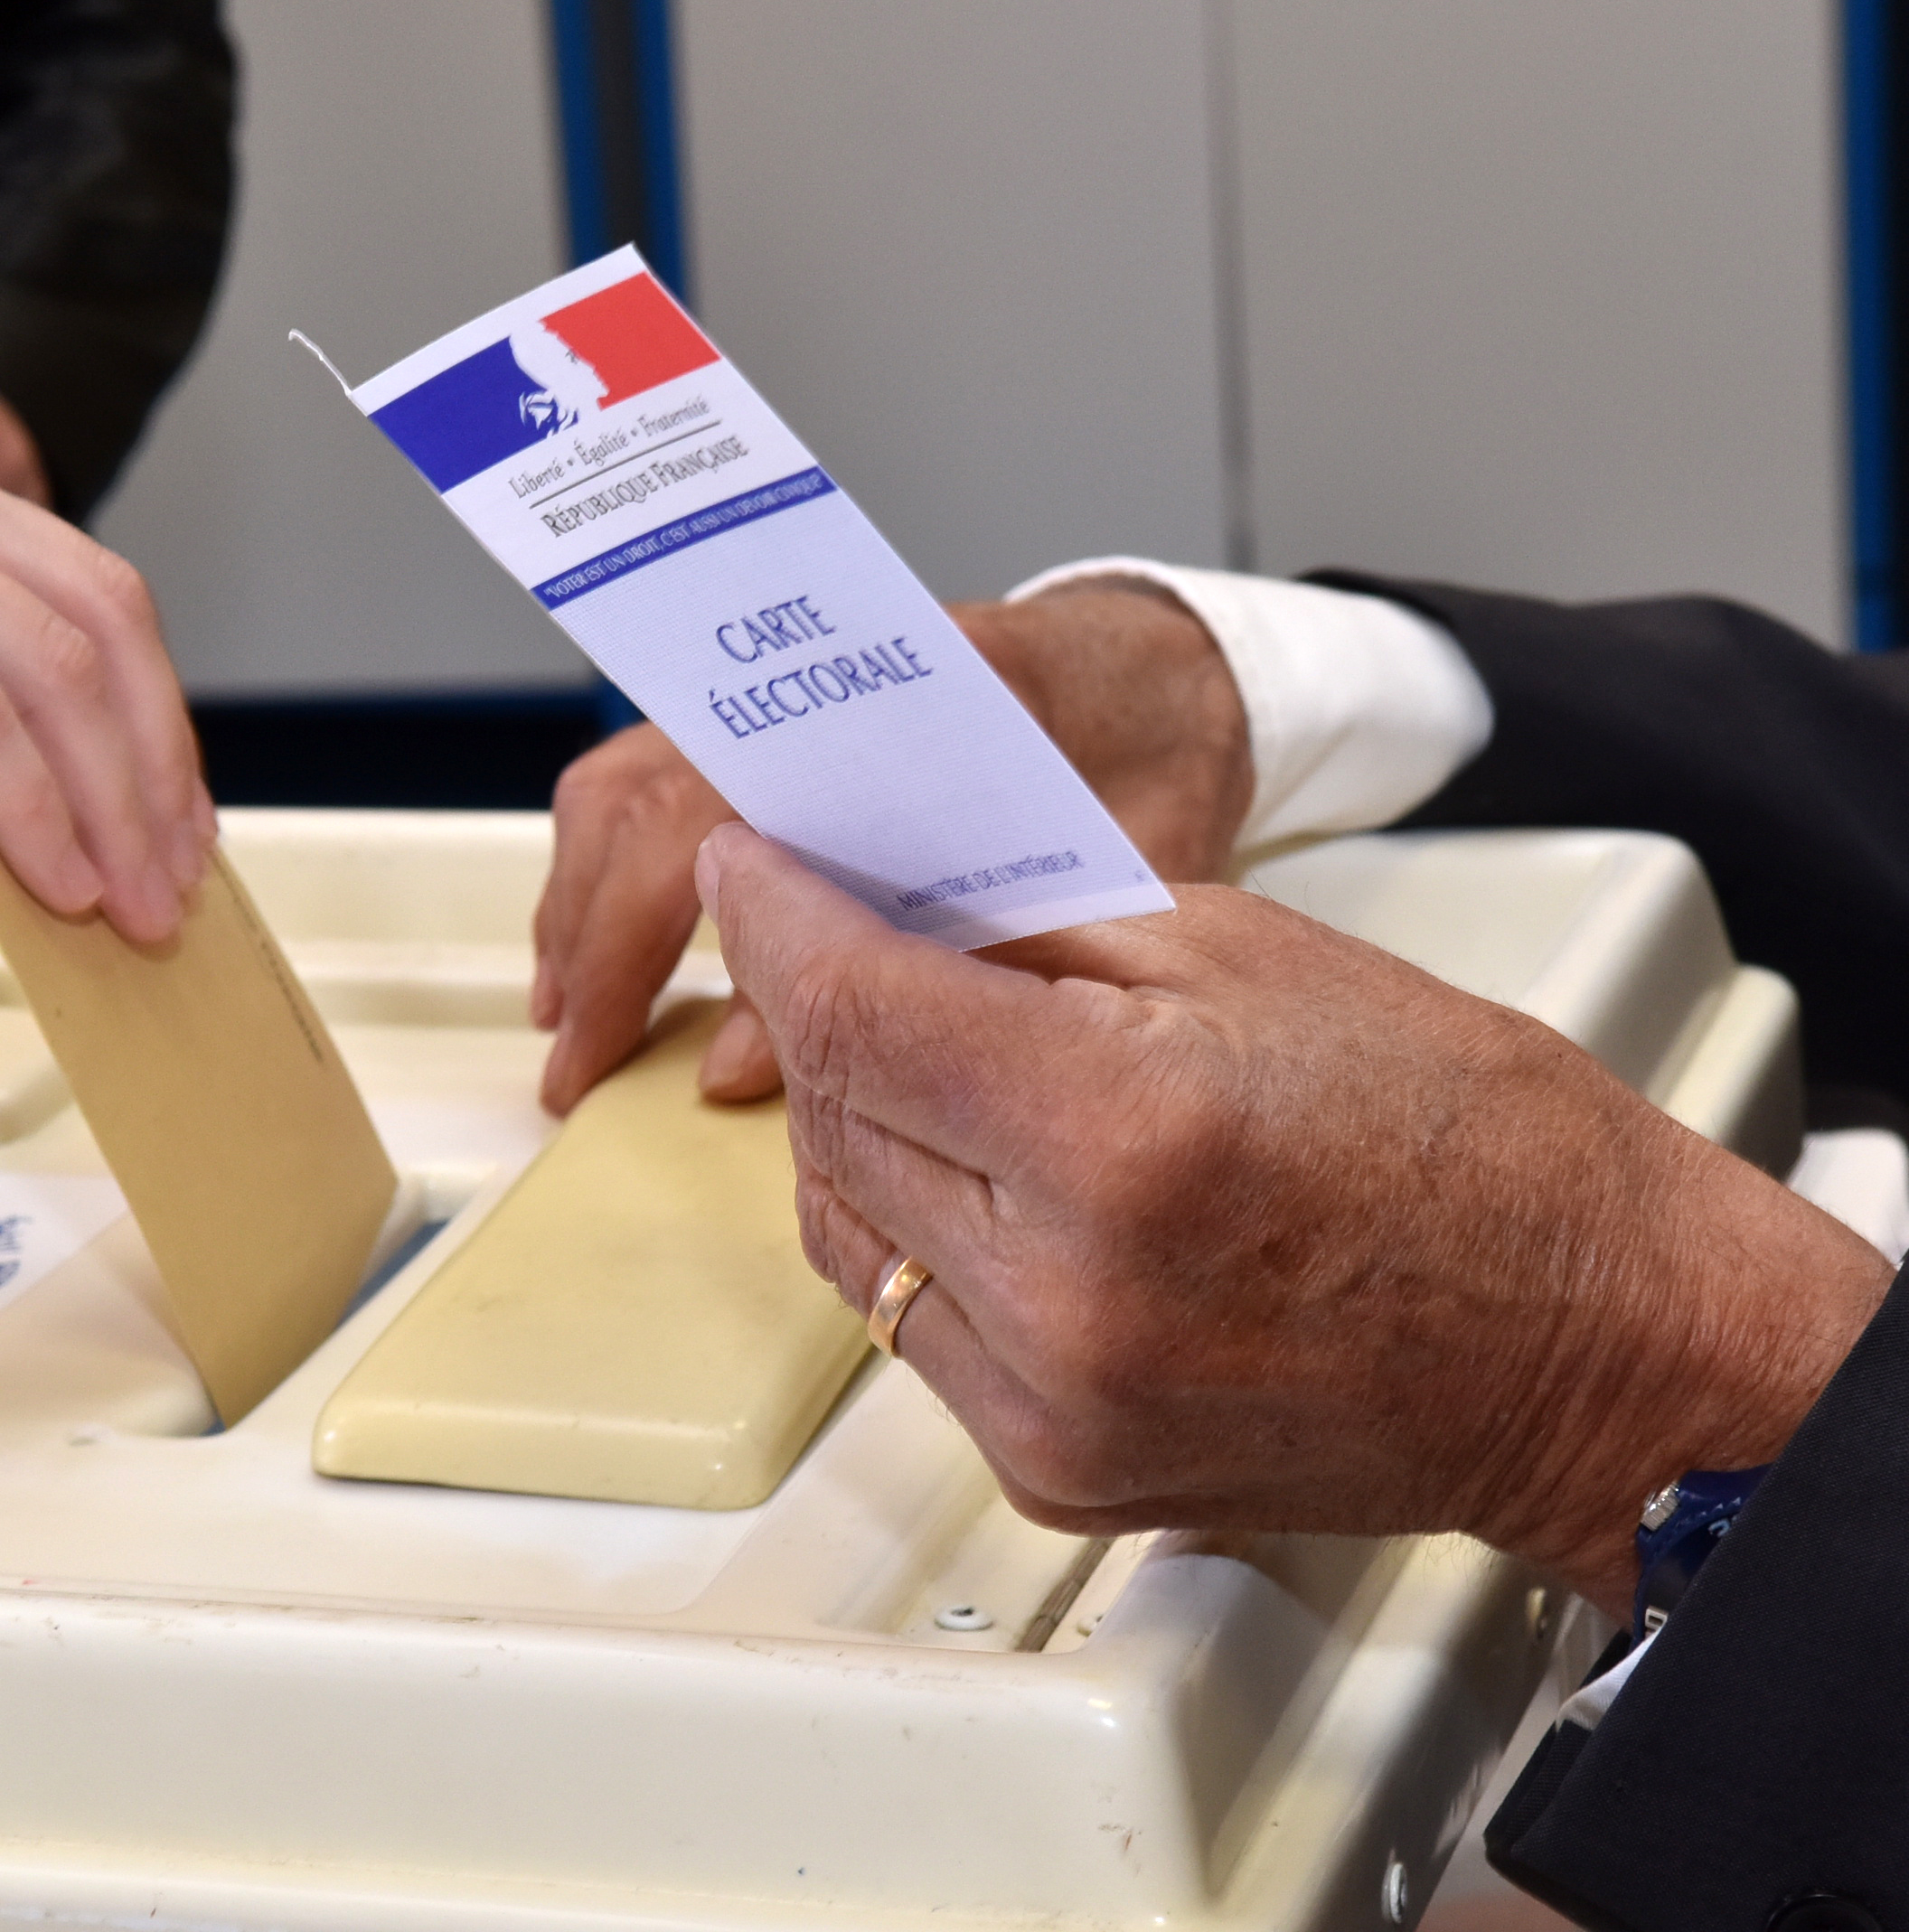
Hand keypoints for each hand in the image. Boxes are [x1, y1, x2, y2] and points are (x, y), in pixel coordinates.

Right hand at [0, 408, 211, 943]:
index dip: (154, 718)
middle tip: (175, 884)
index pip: (86, 591)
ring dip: (110, 806)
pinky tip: (45, 878)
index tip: (176, 828)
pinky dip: (30, 810)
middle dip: (154, 769)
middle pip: (95, 620)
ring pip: (45, 669)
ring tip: (126, 904)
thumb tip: (85, 820)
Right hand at [528, 583, 1251, 1112]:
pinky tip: (604, 946)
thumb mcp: (1077, 894)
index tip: (606, 1032)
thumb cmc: (1149, 779)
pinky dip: (609, 862)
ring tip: (568, 1013)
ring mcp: (789, 687)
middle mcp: (829, 674)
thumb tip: (737, 1066)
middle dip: (593, 935)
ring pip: (629, 779)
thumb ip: (931, 972)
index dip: (649, 934)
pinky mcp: (777, 710)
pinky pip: (649, 772)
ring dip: (581, 898)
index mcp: (920, 701)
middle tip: (574, 1059)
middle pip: (649, 793)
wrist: (1172, 669)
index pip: (730, 814)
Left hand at [698, 822, 1891, 1616]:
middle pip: (829, 1113)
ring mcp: (1052, 1403)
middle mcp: (1065, 1293)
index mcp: (1117, 1137)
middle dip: (815, 1007)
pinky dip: (913, 1234)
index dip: (778, 920)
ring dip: (853, 1125)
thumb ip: (1024, 930)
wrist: (1591, 1341)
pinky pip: (907, 1326)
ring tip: (914, 1051)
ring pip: (840, 1228)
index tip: (748, 868)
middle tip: (831, 935)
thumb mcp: (1235, 953)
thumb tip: (869, 897)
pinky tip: (975, 1173)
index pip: (851, 1008)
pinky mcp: (1052, 1471)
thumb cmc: (1464, 1137)